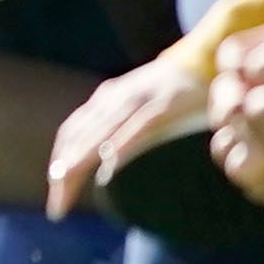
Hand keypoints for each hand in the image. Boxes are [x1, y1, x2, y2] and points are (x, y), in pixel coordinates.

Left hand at [46, 55, 212, 216]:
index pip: (72, 133)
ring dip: (82, 157)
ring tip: (65, 181)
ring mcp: (141, 97)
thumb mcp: (138, 107)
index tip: (54, 192)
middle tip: (57, 207)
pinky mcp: (167, 101)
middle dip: (64, 171)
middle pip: (80, 135)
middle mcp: (116, 97)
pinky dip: (124, 142)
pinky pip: (142, 124)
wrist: (208, 57)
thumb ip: (119, 128)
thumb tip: (104, 166)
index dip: (59, 161)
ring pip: (103, 129)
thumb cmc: (174, 92)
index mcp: (106, 100)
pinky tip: (111, 162)